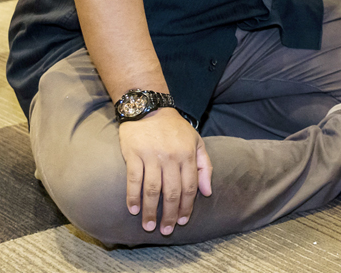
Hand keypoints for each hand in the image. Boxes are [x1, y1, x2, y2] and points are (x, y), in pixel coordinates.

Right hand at [118, 108, 212, 234]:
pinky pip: (134, 180)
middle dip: (170, 215)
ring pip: (153, 190)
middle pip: (172, 192)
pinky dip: (133, 196)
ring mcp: (151, 156)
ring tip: (149, 226)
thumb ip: (204, 167)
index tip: (183, 221)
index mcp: (188, 155)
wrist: (150, 108)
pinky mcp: (134, 155)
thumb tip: (207, 192)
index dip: (187, 207)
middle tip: (166, 230)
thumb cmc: (175, 129)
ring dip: (151, 211)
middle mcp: (171, 157)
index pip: (189, 187)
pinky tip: (134, 210)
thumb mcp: (197, 142)